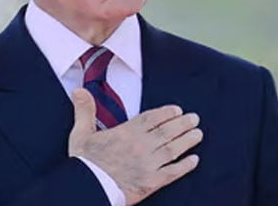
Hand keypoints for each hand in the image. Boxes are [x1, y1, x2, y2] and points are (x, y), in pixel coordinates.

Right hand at [68, 88, 201, 204]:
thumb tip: (79, 90)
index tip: (177, 110)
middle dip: (183, 124)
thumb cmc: (84, 162)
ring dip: (187, 141)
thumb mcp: (81, 134)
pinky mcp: (151, 183)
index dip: (166, 113)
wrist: (87, 188)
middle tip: (195, 119)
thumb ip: (84, 110)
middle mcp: (141, 146)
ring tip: (198, 134)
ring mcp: (148, 165)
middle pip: (167, 132)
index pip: (152, 119)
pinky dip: (184, 166)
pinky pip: (172, 173)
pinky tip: (194, 161)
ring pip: (173, 149)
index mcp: (126, 133)